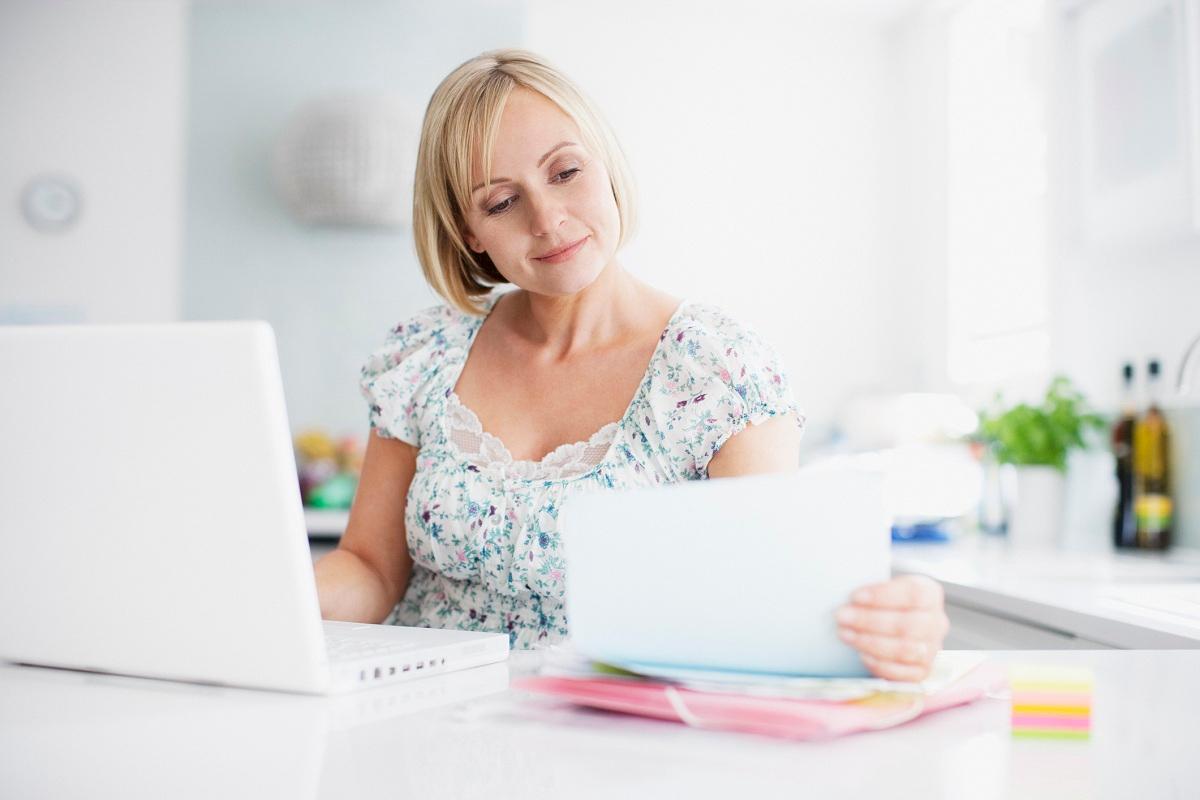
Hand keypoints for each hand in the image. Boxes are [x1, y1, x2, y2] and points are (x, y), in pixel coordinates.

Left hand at [834, 574, 949, 681]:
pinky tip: (861, 654)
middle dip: (869, 621)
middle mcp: (936, 622)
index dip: (883, 596)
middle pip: (907, 624)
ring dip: (870, 643)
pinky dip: (880, 664)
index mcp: (930, 594)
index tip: (855, 596)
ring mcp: (932, 649)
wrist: (890, 625)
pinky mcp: (922, 671)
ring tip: (845, 634)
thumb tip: (846, 591)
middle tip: (842, 616)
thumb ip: (869, 587)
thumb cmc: (882, 602)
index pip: (913, 593)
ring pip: (905, 649)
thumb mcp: (880, 587)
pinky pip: (903, 673)